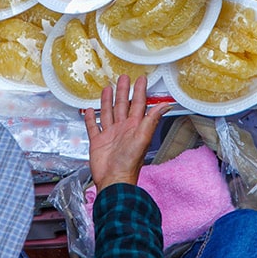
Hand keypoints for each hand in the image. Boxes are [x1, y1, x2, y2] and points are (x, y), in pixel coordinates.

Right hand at [83, 75, 170, 190]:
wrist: (113, 180)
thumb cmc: (129, 162)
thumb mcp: (143, 137)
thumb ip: (152, 120)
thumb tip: (166, 105)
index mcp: (134, 126)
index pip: (138, 104)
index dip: (140, 91)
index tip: (141, 79)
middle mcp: (122, 128)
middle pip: (122, 105)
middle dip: (123, 91)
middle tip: (123, 77)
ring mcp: (110, 134)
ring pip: (108, 112)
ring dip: (107, 101)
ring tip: (107, 88)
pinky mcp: (98, 142)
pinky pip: (93, 127)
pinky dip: (91, 118)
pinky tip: (89, 111)